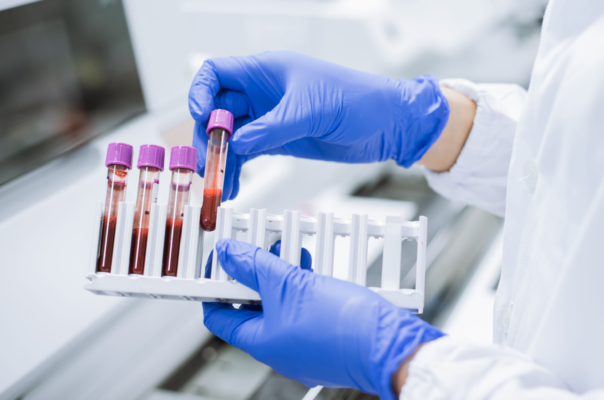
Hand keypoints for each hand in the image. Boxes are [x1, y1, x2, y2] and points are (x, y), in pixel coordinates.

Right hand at [189, 51, 449, 200]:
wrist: (388, 124)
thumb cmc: (359, 100)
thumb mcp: (311, 111)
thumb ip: (271, 128)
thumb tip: (237, 143)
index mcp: (267, 71)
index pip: (217, 73)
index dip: (200, 93)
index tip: (199, 116)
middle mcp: (263, 93)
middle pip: (217, 109)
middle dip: (208, 136)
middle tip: (208, 162)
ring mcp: (270, 117)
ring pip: (230, 136)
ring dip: (221, 158)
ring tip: (219, 183)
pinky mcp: (280, 140)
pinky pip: (248, 152)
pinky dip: (238, 168)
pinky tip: (233, 185)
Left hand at [202, 239, 444, 398]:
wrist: (389, 343)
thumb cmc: (343, 326)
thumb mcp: (290, 284)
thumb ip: (256, 266)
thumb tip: (229, 254)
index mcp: (262, 343)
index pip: (219, 316)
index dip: (213, 285)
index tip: (219, 261)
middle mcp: (280, 350)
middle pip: (251, 307)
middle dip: (253, 273)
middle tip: (255, 247)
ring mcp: (304, 346)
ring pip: (281, 305)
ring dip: (280, 275)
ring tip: (286, 249)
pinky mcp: (327, 337)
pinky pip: (304, 309)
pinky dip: (302, 286)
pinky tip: (310, 265)